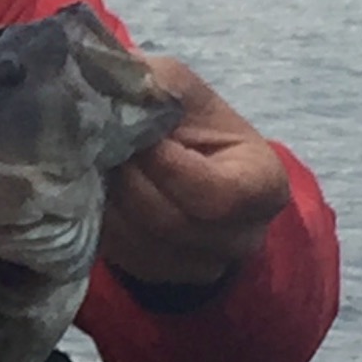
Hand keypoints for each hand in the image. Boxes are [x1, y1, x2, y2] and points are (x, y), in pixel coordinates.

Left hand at [98, 55, 290, 287]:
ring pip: (143, 245)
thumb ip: (159, 85)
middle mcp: (243, 236)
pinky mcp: (166, 276)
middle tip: (103, 148)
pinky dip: (104, 225)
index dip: (168, 167)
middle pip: (173, 223)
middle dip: (130, 182)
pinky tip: (96, 193)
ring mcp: (205, 264)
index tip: (140, 138)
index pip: (217, 194)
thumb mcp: (182, 90)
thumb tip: (119, 86)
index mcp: (265, 186)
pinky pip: (126, 259)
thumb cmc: (189, 122)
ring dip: (110, 203)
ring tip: (96, 166)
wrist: (182, 161)